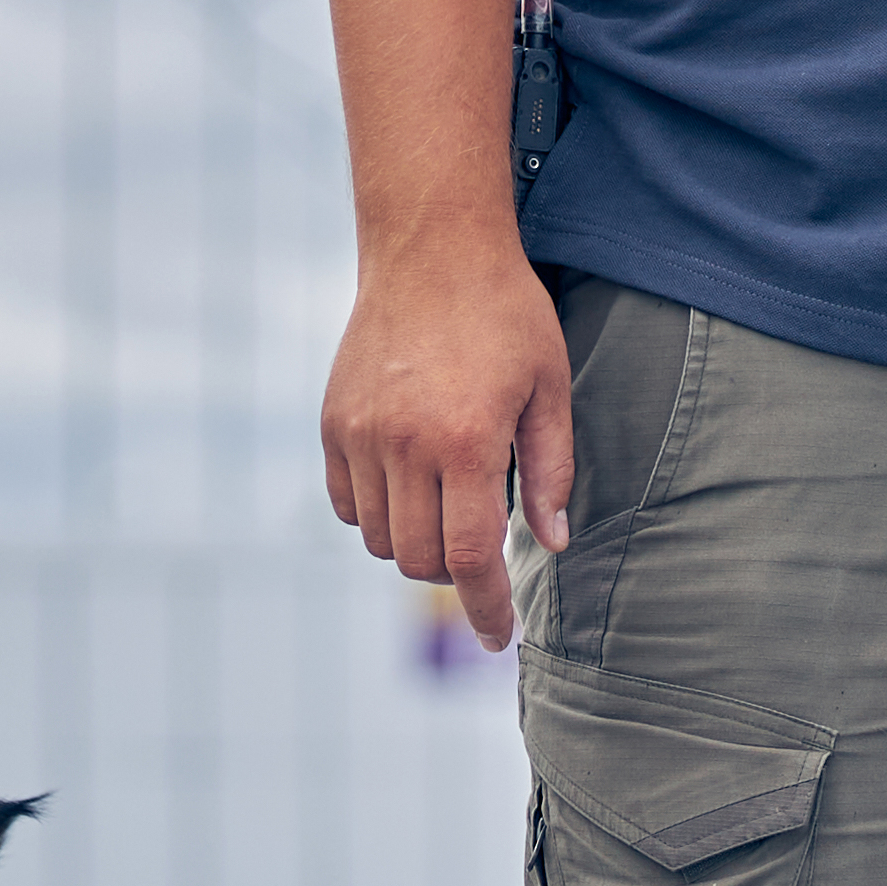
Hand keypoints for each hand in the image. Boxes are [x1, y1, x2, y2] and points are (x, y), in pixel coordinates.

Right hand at [324, 237, 573, 650]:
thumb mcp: (550, 389)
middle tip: (483, 547)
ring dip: (418, 543)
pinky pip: (348, 506)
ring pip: (382, 541)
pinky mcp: (333, 424)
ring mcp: (360, 435)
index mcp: (465, 442)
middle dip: (457, 572)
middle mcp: (403, 445)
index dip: (487, 609)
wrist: (430, 248)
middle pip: (422, 559)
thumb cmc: (504, 315)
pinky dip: (378, 515)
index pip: (470, 558)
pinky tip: (409, 485)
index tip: (501, 637)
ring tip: (447, 505)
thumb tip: (552, 544)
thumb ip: (552, 472)